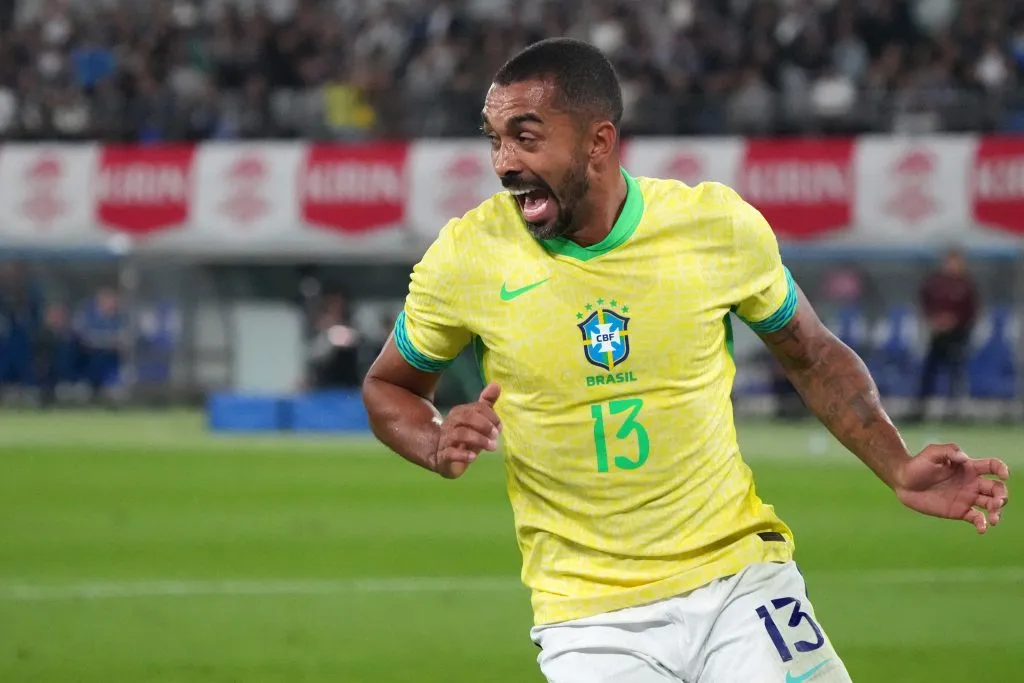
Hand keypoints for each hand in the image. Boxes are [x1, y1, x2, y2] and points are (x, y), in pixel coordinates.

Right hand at [431, 383, 501, 478]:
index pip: (477, 408)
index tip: (499, 427)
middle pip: (467, 417)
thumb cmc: (463, 436)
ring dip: (479, 439)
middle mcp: (451, 423)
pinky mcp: (443, 456)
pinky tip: (473, 457)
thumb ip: (486, 404)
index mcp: (460, 413)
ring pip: (460, 434)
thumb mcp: (476, 420)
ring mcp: (446, 440)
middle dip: (484, 425)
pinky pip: (450, 453)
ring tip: (491, 447)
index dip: (491, 416)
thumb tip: (496, 385)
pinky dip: (463, 454)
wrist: (439, 455)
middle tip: (496, 435)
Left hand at [894, 443, 1009, 533]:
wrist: (903, 482)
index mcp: (968, 468)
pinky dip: (982, 524)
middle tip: (996, 503)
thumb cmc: (917, 464)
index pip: (992, 466)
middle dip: (1002, 496)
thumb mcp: (931, 453)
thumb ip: (949, 451)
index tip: (1003, 475)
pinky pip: (977, 518)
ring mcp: (966, 498)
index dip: (1001, 469)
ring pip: (991, 505)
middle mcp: (971, 483)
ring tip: (994, 519)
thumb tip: (965, 459)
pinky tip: (981, 528)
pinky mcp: (959, 511)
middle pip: (996, 489)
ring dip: (997, 512)